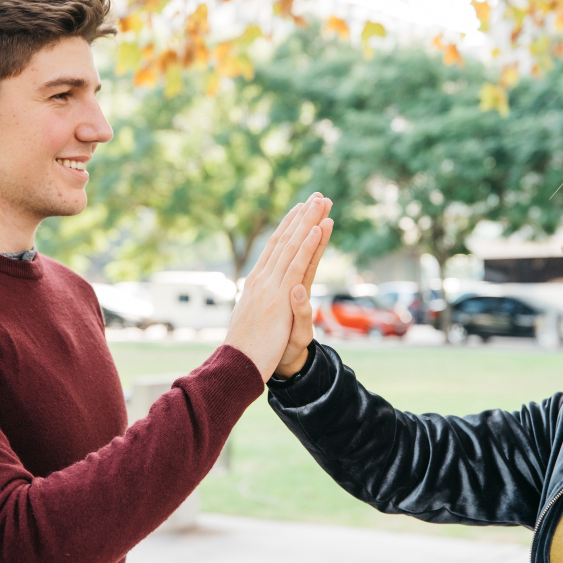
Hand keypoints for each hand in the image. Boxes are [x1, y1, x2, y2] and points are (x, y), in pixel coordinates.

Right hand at [224, 193, 333, 381]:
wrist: (240, 367)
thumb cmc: (250, 350)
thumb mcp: (262, 323)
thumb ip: (269, 307)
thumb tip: (275, 296)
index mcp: (259, 283)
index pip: (276, 248)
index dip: (290, 227)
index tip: (301, 209)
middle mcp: (264, 279)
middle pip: (287, 240)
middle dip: (303, 217)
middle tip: (319, 195)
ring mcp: (272, 285)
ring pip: (293, 245)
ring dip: (309, 221)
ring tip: (323, 201)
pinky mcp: (280, 296)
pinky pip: (297, 264)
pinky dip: (307, 244)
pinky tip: (317, 228)